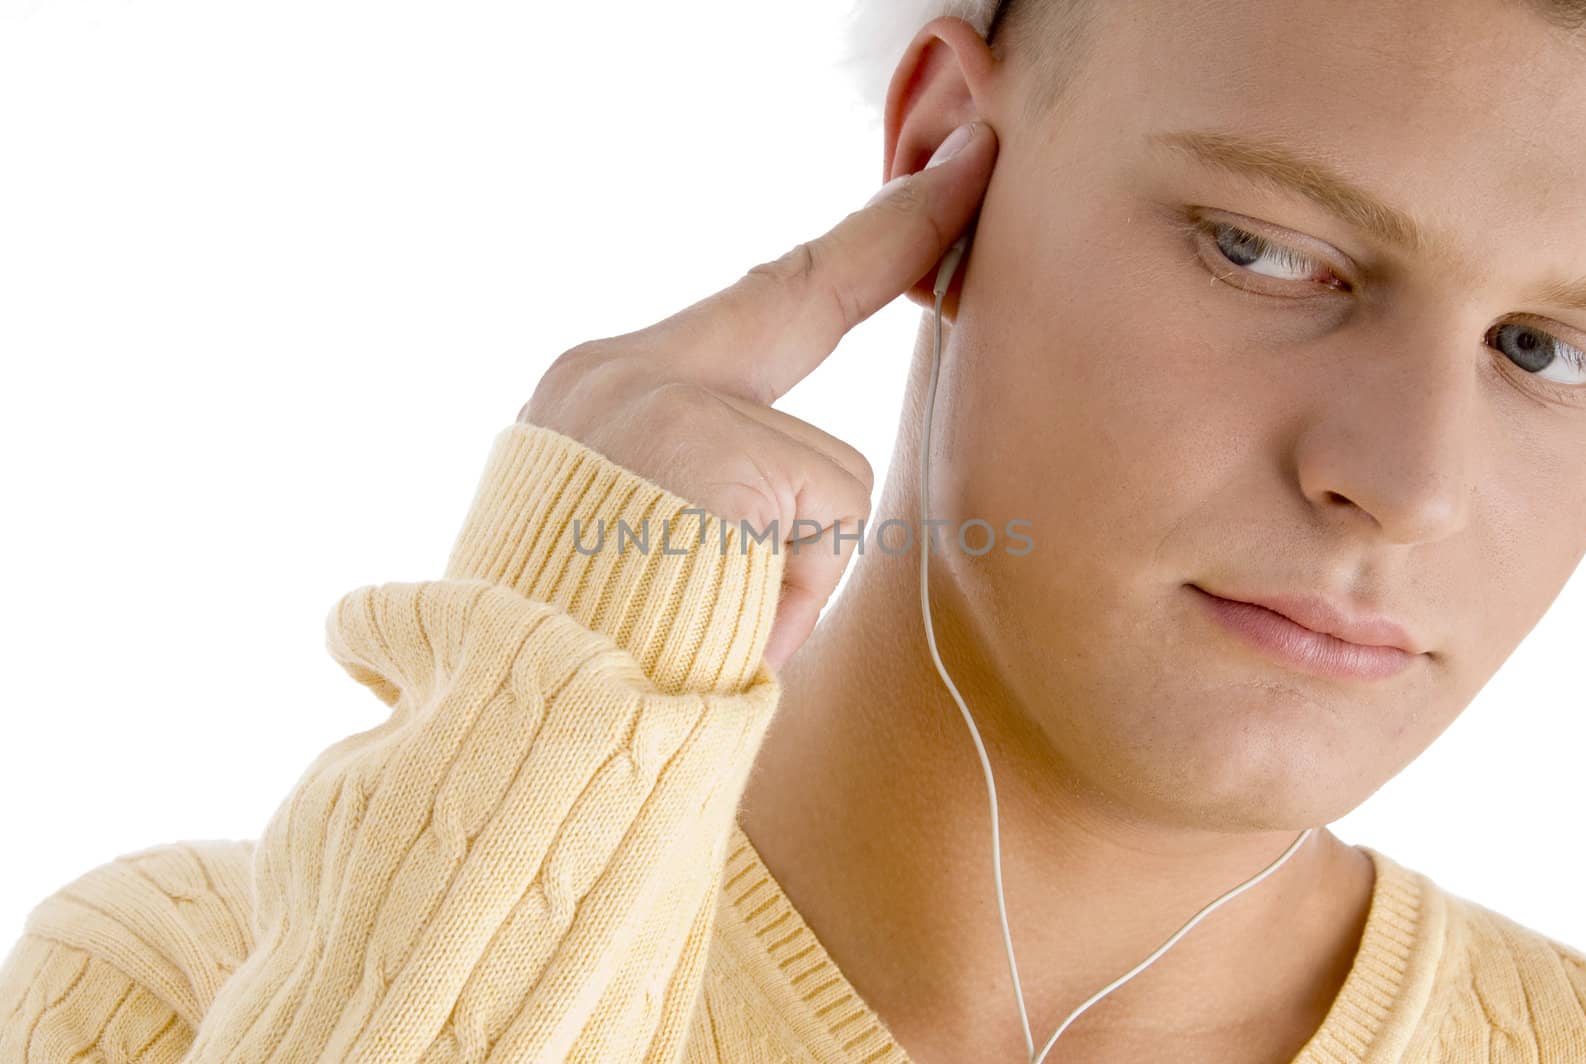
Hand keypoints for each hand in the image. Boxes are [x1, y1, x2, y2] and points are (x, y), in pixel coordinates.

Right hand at [519, 120, 997, 669]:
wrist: (521, 726)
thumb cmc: (583, 659)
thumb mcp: (621, 543)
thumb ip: (708, 479)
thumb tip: (811, 491)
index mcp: (599, 393)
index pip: (758, 298)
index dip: (861, 240)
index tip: (944, 176)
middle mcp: (620, 374)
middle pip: (801, 306)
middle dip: (893, 232)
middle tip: (979, 155)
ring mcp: (665, 404)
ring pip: (830, 476)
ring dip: (793, 572)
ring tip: (709, 625)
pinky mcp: (715, 455)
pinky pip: (826, 529)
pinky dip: (792, 602)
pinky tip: (724, 630)